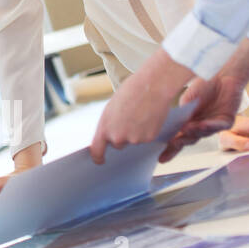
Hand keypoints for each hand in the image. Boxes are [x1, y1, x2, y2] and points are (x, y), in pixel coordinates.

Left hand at [90, 47, 192, 163]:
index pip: (97, 150)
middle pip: (118, 144)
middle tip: (128, 121)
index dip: (98, 157)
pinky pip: (146, 139)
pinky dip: (147, 131)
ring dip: (135, 133)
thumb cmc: (130, 92)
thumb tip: (110, 135)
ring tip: (139, 115)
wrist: (151, 86)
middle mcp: (118, 137)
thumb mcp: (111, 108)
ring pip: (133, 141)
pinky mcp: (149, 138)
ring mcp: (134, 139)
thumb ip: (109, 124)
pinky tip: (148, 117)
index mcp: (104, 127)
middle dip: (122, 136)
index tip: (99, 161)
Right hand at [156, 72, 246, 161]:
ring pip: (202, 133)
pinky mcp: (226, 121)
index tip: (161, 159)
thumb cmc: (203, 86)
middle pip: (189, 139)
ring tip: (186, 128)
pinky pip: (218, 127)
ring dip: (194, 131)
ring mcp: (213, 125)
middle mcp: (200, 126)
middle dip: (180, 143)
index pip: (177, 139)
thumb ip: (181, 114)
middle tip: (172, 143)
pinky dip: (209, 126)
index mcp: (188, 123)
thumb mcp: (187, 100)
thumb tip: (172, 126)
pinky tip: (202, 124)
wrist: (221, 75)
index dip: (169, 150)